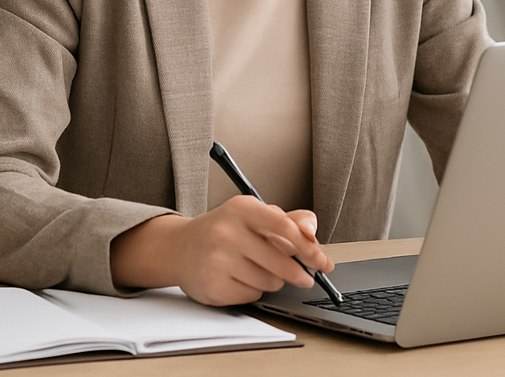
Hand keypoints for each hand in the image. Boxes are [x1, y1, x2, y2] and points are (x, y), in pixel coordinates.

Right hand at [109, 197, 333, 305]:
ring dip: (273, 281)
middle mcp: (227, 232)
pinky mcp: (213, 286)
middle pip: (282, 263)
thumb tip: (311, 229)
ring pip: (270, 282)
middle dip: (298, 273)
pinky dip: (253, 291)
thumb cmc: (225, 230)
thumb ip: (288, 221)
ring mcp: (218, 260)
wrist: (181, 248)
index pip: (285, 228)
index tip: (323, 262)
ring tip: (257, 269)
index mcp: (242, 208)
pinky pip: (252, 296)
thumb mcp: (254, 216)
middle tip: (304, 276)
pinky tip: (240, 279)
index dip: (309, 248)